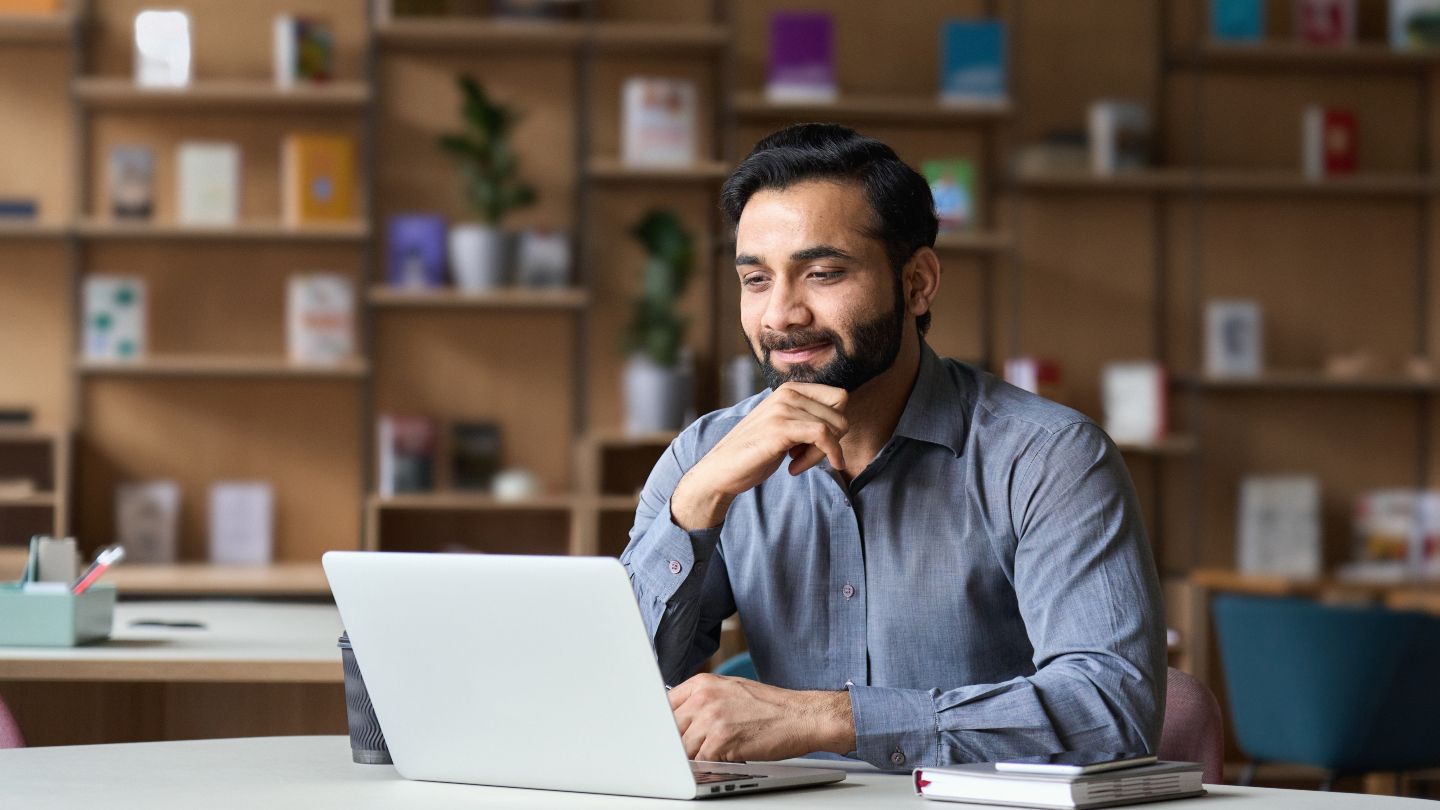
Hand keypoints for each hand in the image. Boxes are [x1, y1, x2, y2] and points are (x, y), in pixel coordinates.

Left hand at [667, 673, 854, 762]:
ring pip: (682, 749)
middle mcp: (703, 698)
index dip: (664, 725)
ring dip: (694, 757)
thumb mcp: (730, 690)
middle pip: (670, 729)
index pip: (664, 706)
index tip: (665, 736)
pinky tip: (723, 760)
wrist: (801, 716)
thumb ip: (702, 700)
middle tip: (695, 749)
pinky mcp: (721, 741)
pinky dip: (708, 766)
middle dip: (678, 744)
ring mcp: (711, 719)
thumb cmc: (770, 706)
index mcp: (702, 683)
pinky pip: (699, 761)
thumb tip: (678, 718)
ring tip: (715, 753)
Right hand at [670, 383, 848, 529]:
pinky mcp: (781, 428)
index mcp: (790, 389)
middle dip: (832, 441)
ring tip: (796, 464)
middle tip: (806, 457)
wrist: (721, 469)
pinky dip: (823, 456)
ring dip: (821, 454)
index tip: (816, 444)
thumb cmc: (754, 452)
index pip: (839, 397)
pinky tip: (796, 469)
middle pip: (840, 413)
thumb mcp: (784, 427)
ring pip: (834, 427)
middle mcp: (787, 393)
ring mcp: (783, 409)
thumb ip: (807, 418)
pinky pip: (824, 437)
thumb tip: (842, 423)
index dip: (836, 424)